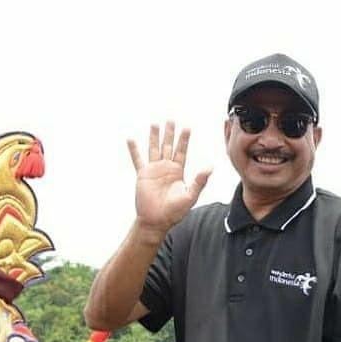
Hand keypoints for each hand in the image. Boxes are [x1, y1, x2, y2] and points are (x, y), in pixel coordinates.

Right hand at [127, 121, 211, 238]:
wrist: (156, 221)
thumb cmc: (174, 212)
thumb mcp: (190, 196)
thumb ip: (199, 181)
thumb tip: (210, 167)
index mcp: (178, 172)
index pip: (182, 151)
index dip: (184, 139)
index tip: (187, 127)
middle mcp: (166, 168)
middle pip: (168, 146)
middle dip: (170, 133)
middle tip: (171, 119)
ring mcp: (153, 170)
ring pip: (154, 149)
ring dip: (154, 137)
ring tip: (155, 124)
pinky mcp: (142, 175)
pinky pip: (137, 160)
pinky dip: (134, 149)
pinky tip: (130, 139)